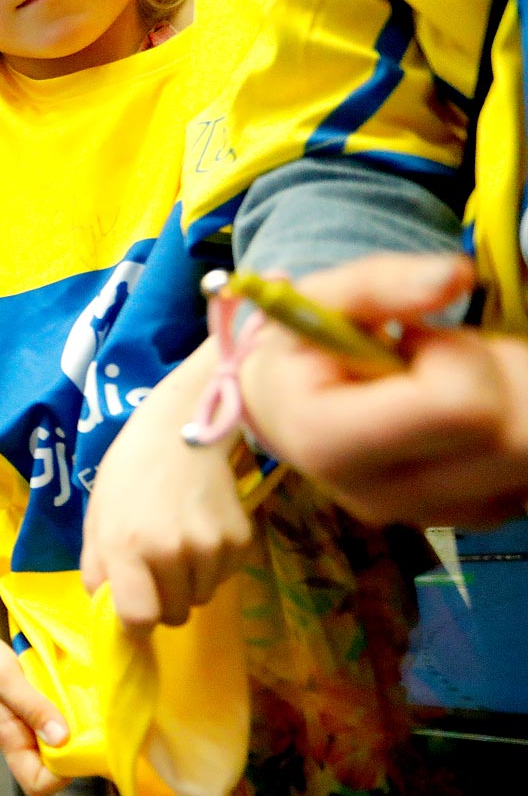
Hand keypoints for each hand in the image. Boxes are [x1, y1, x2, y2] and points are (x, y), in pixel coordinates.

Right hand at [0, 621, 68, 795]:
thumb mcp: (3, 678)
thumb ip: (32, 707)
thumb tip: (63, 740)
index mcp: (8, 737)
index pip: (36, 784)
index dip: (59, 776)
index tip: (77, 747)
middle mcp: (17, 736)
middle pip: (50, 768)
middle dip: (74, 751)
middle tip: (89, 721)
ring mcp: (21, 722)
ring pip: (53, 744)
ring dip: (72, 730)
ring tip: (84, 704)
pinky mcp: (25, 707)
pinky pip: (49, 721)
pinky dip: (64, 712)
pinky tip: (70, 692)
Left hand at [81, 349, 251, 633]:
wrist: (180, 431)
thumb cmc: (129, 475)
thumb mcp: (97, 519)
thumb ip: (97, 570)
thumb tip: (108, 613)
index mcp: (126, 546)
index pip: (139, 619)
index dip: (135, 622)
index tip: (135, 608)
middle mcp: (169, 551)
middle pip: (174, 615)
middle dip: (162, 601)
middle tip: (155, 567)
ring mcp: (209, 547)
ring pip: (201, 598)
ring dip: (189, 583)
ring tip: (177, 541)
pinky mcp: (240, 540)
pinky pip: (225, 577)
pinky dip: (213, 565)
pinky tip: (200, 530)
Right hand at [239, 253, 527, 528]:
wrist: (290, 410)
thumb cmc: (306, 349)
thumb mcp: (324, 299)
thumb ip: (384, 282)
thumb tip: (457, 276)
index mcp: (328, 444)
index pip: (457, 408)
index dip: (451, 357)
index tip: (412, 341)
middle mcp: (379, 498)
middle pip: (509, 439)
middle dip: (491, 377)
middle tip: (441, 355)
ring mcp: (427, 517)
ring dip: (510, 403)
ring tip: (456, 382)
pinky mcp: (466, 519)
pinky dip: (510, 433)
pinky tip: (466, 418)